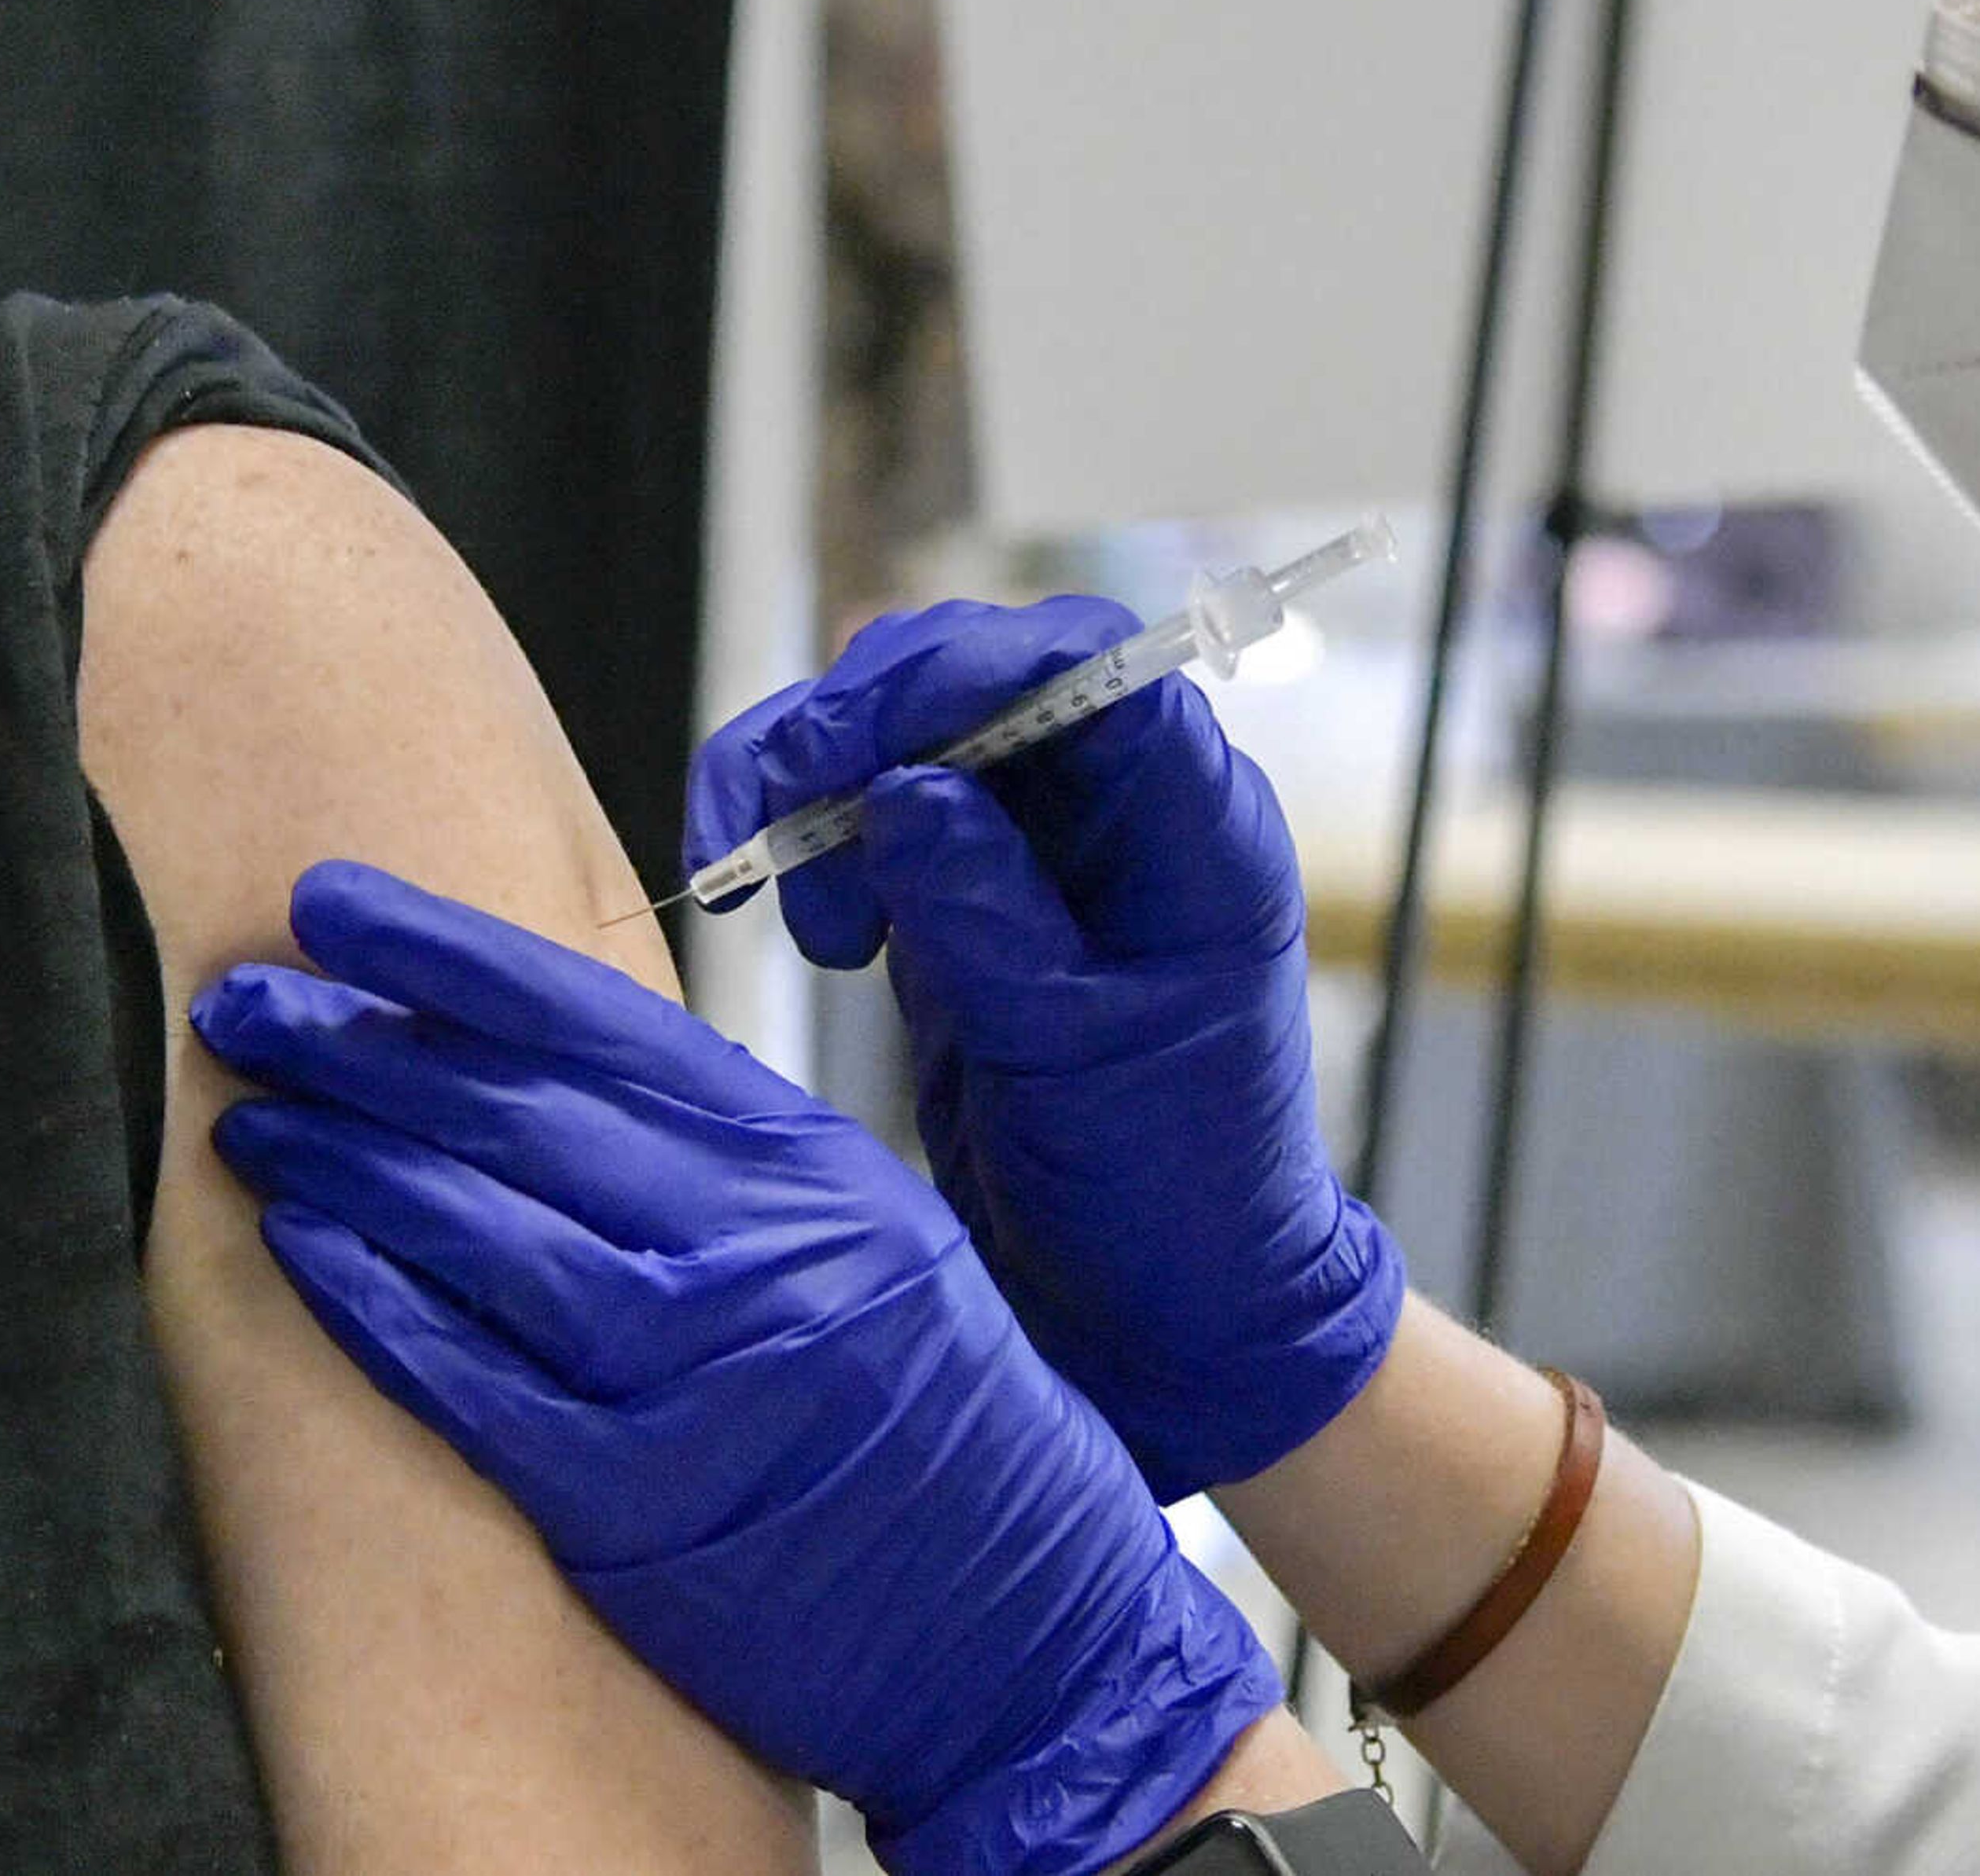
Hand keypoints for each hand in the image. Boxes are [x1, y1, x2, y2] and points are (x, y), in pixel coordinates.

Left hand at [189, 862, 1280, 1875]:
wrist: (1034, 1628)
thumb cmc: (953, 1434)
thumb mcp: (874, 1240)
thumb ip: (734, 1163)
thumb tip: (564, 1082)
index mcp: (814, 1166)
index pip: (598, 1020)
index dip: (448, 956)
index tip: (335, 907)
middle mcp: (756, 1249)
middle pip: (515, 1111)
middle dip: (357, 1044)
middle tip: (243, 1004)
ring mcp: (696, 1374)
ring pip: (477, 1228)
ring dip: (343, 1162)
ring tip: (252, 1117)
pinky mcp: (638, 1501)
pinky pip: (473, 1381)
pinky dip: (375, 1307)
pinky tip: (302, 1247)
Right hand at [686, 599, 1406, 1502]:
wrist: (1167, 1317)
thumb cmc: (1172, 1196)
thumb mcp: (1075, 1055)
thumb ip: (992, 915)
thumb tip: (901, 785)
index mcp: (1197, 823)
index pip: (1089, 663)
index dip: (963, 668)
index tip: (858, 743)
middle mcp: (1125, 810)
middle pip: (975, 673)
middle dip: (858, 723)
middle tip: (782, 823)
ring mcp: (1044, 849)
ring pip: (905, 734)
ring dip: (816, 784)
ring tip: (799, 909)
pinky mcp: (971, 900)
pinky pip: (876, 816)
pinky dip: (812, 839)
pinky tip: (808, 925)